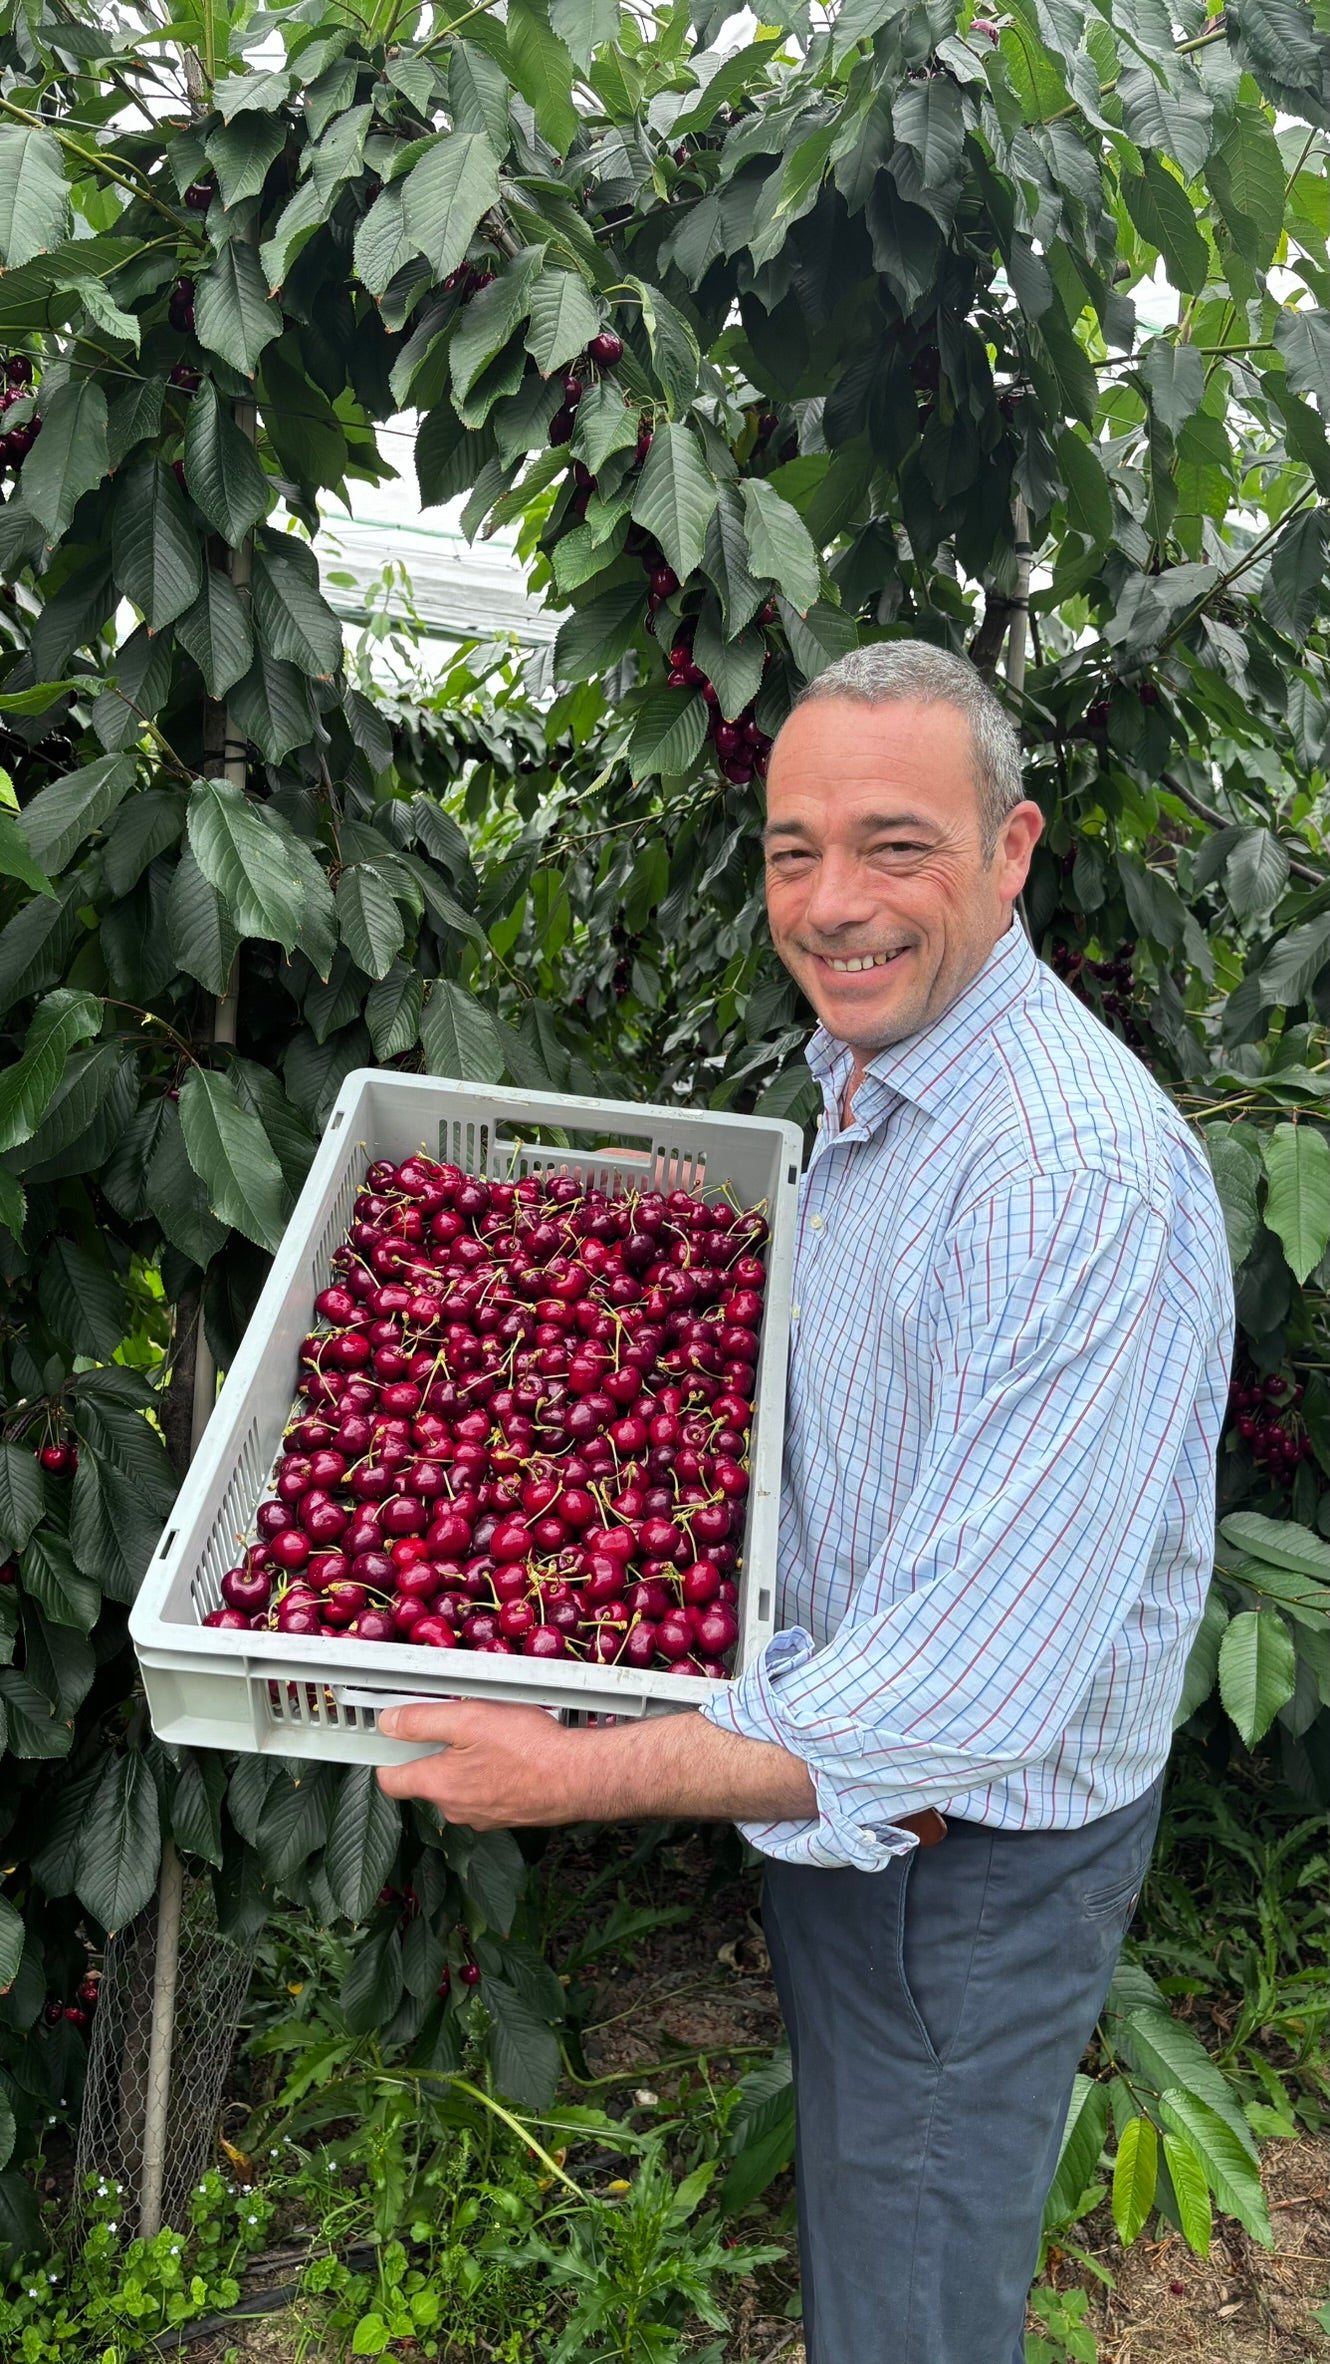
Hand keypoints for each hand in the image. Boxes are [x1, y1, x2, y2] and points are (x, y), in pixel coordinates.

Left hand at [374, 1698, 817, 1829]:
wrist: (581, 1777)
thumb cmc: (526, 1747)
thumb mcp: (468, 1720)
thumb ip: (420, 1721)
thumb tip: (385, 1722)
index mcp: (437, 1786)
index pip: (390, 1780)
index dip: (388, 1755)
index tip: (397, 1732)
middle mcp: (455, 1810)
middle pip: (428, 1781)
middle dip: (437, 1754)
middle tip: (460, 1722)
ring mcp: (485, 1818)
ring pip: (461, 1788)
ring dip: (469, 1765)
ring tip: (495, 1734)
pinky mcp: (513, 1816)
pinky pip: (491, 1793)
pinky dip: (496, 1775)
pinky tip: (517, 1754)